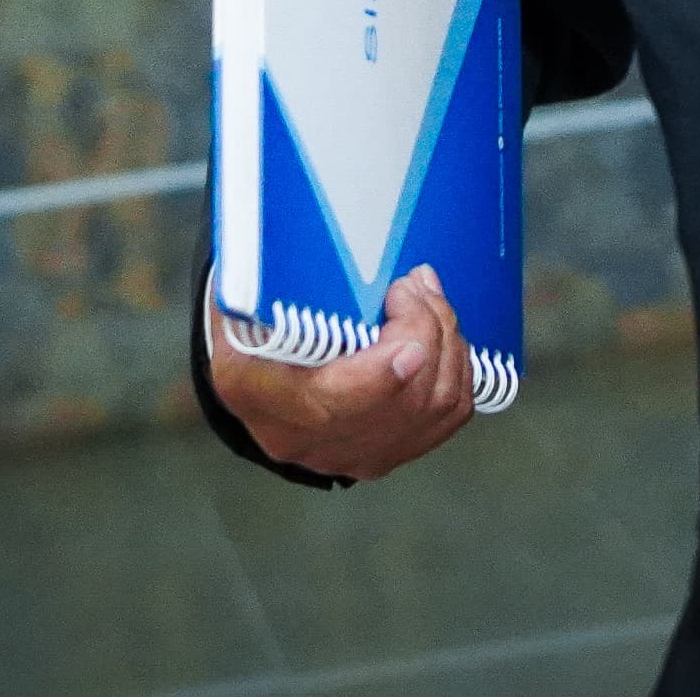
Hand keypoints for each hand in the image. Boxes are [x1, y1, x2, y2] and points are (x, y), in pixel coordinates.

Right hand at [207, 265, 479, 481]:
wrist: (253, 369)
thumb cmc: (251, 317)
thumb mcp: (242, 287)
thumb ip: (267, 276)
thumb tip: (298, 246)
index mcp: (256, 391)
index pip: (330, 400)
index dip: (381, 372)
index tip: (405, 322)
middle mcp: (304, 437)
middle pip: (400, 401)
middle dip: (425, 328)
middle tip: (413, 284)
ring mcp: (348, 452)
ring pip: (434, 406)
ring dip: (446, 340)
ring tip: (426, 296)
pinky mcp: (385, 451)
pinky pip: (448, 414)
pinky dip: (456, 365)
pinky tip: (439, 330)